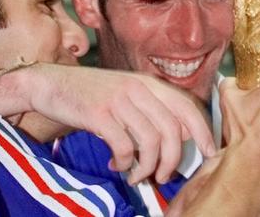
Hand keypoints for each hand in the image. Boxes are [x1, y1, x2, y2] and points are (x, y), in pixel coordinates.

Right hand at [0, 63, 215, 183]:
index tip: (210, 152)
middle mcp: (137, 88)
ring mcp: (118, 100)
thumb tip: (182, 135)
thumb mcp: (128, 94)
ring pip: (150, 141)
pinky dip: (125, 162)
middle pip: (172, 129)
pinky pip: (123, 145)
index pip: (186, 106)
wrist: (49, 83)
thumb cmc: (92, 94)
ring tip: (136, 175)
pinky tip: (117, 165)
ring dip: (147, 166)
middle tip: (163, 176)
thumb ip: (154, 110)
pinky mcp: (98, 114)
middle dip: (172, 159)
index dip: (202, 130)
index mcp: (149, 83)